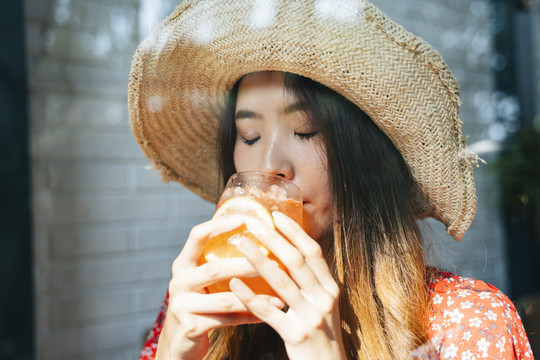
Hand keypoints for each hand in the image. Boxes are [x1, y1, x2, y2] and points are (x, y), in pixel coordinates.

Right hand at [156, 216, 283, 359]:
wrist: (178, 344)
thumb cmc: (199, 307)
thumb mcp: (201, 283)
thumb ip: (218, 265)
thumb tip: (260, 241)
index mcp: (182, 265)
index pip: (197, 236)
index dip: (219, 225)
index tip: (244, 219)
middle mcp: (178, 282)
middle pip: (215, 269)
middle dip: (248, 264)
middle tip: (276, 262)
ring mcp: (181, 305)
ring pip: (225, 298)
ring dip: (256, 296)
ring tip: (280, 293)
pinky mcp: (190, 326)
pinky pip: (228, 319)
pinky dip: (252, 315)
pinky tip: (270, 312)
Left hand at [230, 211, 346, 359]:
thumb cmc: (320, 336)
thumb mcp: (322, 306)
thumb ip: (309, 284)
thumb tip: (287, 256)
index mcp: (331, 288)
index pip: (313, 252)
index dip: (295, 232)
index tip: (276, 215)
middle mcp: (324, 299)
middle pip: (296, 261)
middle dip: (273, 239)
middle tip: (252, 222)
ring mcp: (311, 317)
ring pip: (282, 282)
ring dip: (258, 260)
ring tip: (239, 244)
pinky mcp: (297, 336)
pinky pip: (269, 312)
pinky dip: (250, 296)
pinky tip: (233, 284)